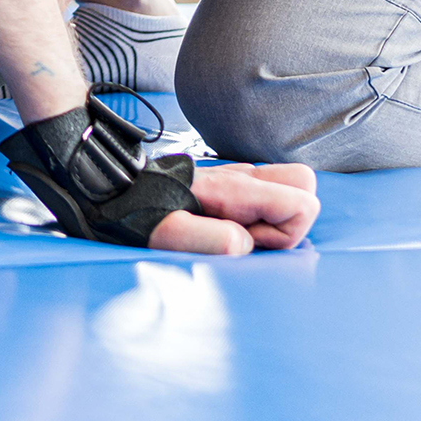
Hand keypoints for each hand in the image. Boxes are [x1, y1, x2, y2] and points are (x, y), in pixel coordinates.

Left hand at [149, 162, 318, 254]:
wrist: (116, 190)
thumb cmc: (140, 213)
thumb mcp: (167, 233)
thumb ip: (208, 238)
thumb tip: (243, 244)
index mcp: (235, 188)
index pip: (303, 202)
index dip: (283, 234)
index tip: (246, 240)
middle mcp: (242, 176)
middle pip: (305, 181)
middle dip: (289, 219)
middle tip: (247, 235)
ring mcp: (238, 177)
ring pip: (288, 187)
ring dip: (273, 218)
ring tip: (230, 230)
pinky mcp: (231, 184)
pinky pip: (265, 195)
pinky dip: (257, 215)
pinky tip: (223, 225)